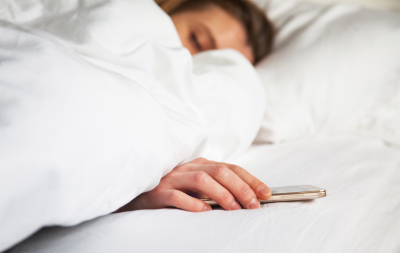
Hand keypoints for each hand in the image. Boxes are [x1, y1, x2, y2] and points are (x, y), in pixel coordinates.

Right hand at [116, 158, 270, 211]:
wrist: (137, 195)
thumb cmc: (172, 192)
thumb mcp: (196, 186)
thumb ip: (215, 188)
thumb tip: (245, 198)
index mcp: (200, 165)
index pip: (230, 168)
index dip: (250, 179)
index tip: (265, 193)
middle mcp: (188, 168)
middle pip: (220, 171)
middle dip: (241, 187)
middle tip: (254, 205)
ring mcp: (173, 178)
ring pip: (202, 179)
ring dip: (222, 194)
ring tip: (235, 209)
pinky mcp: (158, 192)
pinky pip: (177, 196)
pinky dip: (193, 203)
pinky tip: (205, 212)